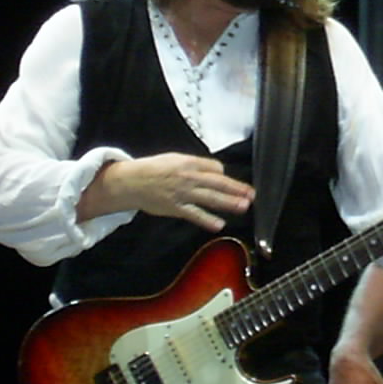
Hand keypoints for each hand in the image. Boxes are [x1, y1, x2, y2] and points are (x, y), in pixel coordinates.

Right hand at [84, 152, 253, 229]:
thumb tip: (215, 171)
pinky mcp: (176, 208)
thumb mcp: (174, 159)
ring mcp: (183, 193)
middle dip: (237, 189)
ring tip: (244, 206)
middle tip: (251, 194)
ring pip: (211, 198)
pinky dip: (207, 220)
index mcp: (188, 163)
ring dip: (229, 203)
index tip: (229, 182)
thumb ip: (194, 165)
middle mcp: (188, 177)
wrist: (130, 182)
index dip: (224, 175)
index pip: (215, 168)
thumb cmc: (152, 169)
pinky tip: (219, 224)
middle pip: (218, 183)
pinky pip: (195, 214)